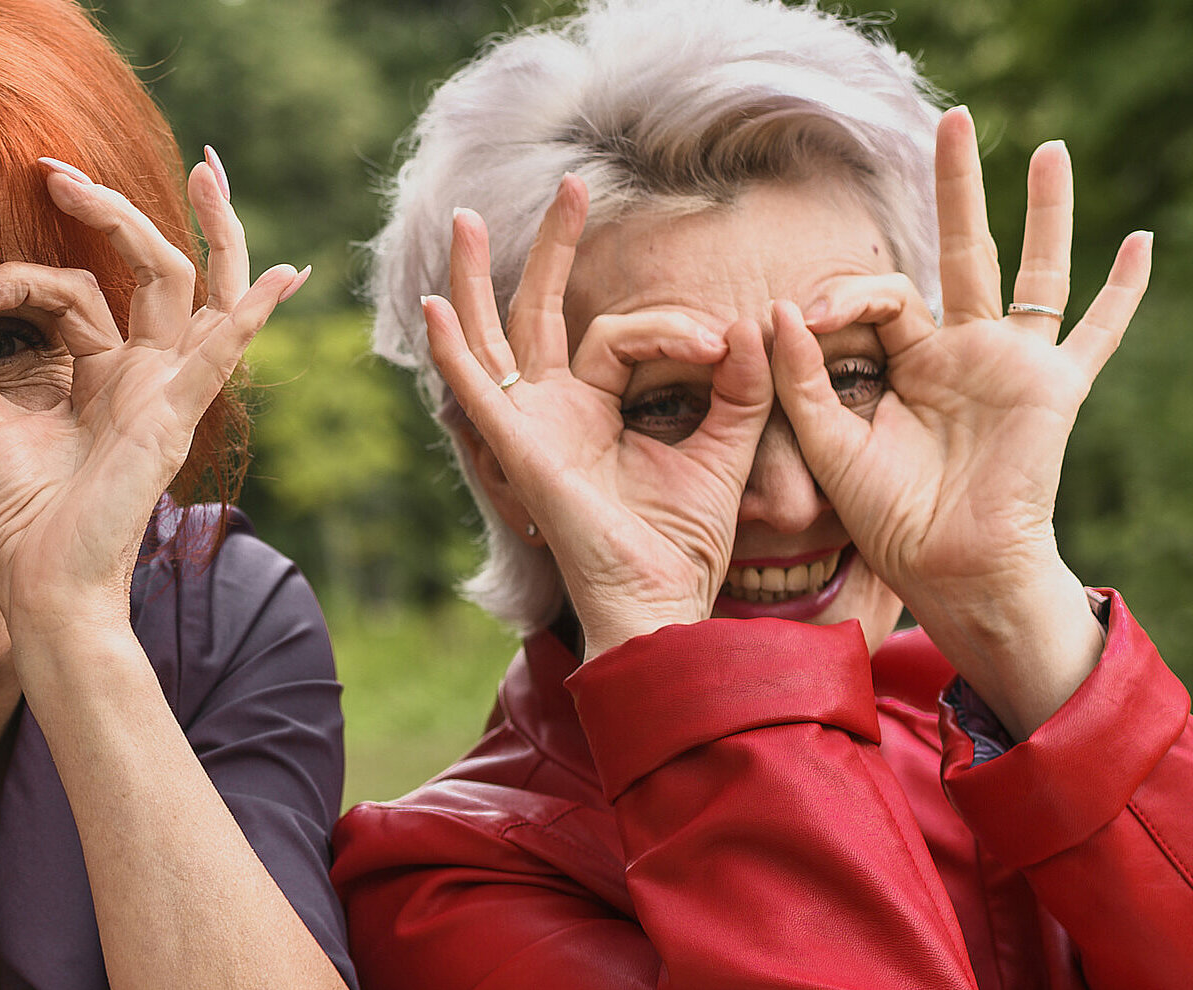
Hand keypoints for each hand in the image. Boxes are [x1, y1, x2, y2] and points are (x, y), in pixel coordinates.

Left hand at [0, 154, 304, 629]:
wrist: (40, 588)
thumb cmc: (17, 519)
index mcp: (100, 372)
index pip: (70, 290)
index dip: (9, 279)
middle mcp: (141, 375)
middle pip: (152, 270)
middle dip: (116, 211)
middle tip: (61, 169)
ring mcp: (164, 393)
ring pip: (192, 290)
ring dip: (207, 230)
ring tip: (208, 171)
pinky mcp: (171, 419)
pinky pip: (217, 357)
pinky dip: (250, 317)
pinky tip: (282, 279)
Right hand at [423, 176, 774, 658]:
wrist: (664, 602)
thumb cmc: (686, 543)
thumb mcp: (728, 447)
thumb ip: (743, 388)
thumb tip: (758, 324)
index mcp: (594, 412)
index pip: (621, 335)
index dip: (675, 327)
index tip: (726, 346)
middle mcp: (552, 414)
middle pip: (537, 312)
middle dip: (550, 247)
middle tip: (570, 184)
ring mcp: (528, 430)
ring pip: (495, 337)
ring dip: (477, 276)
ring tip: (465, 218)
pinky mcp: (520, 451)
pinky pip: (477, 393)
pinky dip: (451, 352)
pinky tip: (434, 310)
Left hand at [772, 109, 1150, 639]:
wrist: (950, 568)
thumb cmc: (887, 517)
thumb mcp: (825, 443)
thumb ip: (802, 378)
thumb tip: (777, 308)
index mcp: (905, 362)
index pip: (878, 297)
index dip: (841, 295)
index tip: (805, 317)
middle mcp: (961, 352)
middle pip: (960, 250)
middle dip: (958, 187)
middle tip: (954, 119)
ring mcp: (1011, 363)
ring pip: (1034, 270)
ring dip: (1045, 210)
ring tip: (1051, 149)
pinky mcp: (1054, 386)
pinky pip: (1098, 331)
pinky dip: (1124, 291)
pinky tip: (1143, 242)